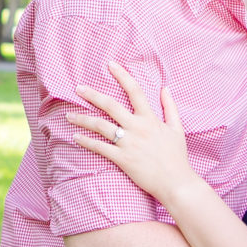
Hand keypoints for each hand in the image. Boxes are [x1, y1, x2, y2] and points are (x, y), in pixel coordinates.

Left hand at [69, 62, 198, 200]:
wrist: (176, 183)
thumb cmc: (177, 157)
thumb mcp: (177, 129)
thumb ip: (170, 107)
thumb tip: (165, 88)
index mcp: (150, 119)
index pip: (134, 91)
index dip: (122, 75)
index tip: (110, 64)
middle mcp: (137, 128)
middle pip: (110, 105)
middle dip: (92, 95)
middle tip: (78, 88)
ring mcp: (128, 143)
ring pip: (100, 126)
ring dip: (82, 119)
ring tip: (68, 115)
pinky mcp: (122, 159)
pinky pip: (100, 147)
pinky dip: (86, 141)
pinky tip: (75, 137)